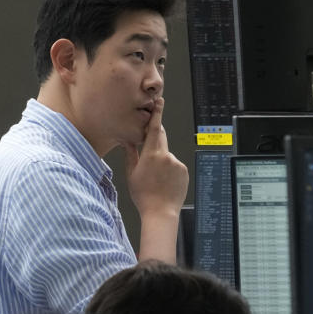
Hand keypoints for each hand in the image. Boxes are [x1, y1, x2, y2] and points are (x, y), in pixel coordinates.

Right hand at [124, 97, 188, 218]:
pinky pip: (175, 165)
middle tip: (148, 157)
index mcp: (151, 155)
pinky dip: (169, 170)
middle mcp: (166, 155)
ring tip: (155, 180)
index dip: (157, 114)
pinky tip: (164, 183)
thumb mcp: (131, 173)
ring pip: (166, 155)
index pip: (154, 129)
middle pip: (160, 139)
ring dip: (161, 162)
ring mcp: (177, 163)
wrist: (160, 211)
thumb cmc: (143, 194)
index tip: (159, 101)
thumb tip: (128, 140)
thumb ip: (131, 153)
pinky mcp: (184, 170)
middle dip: (154, 143)